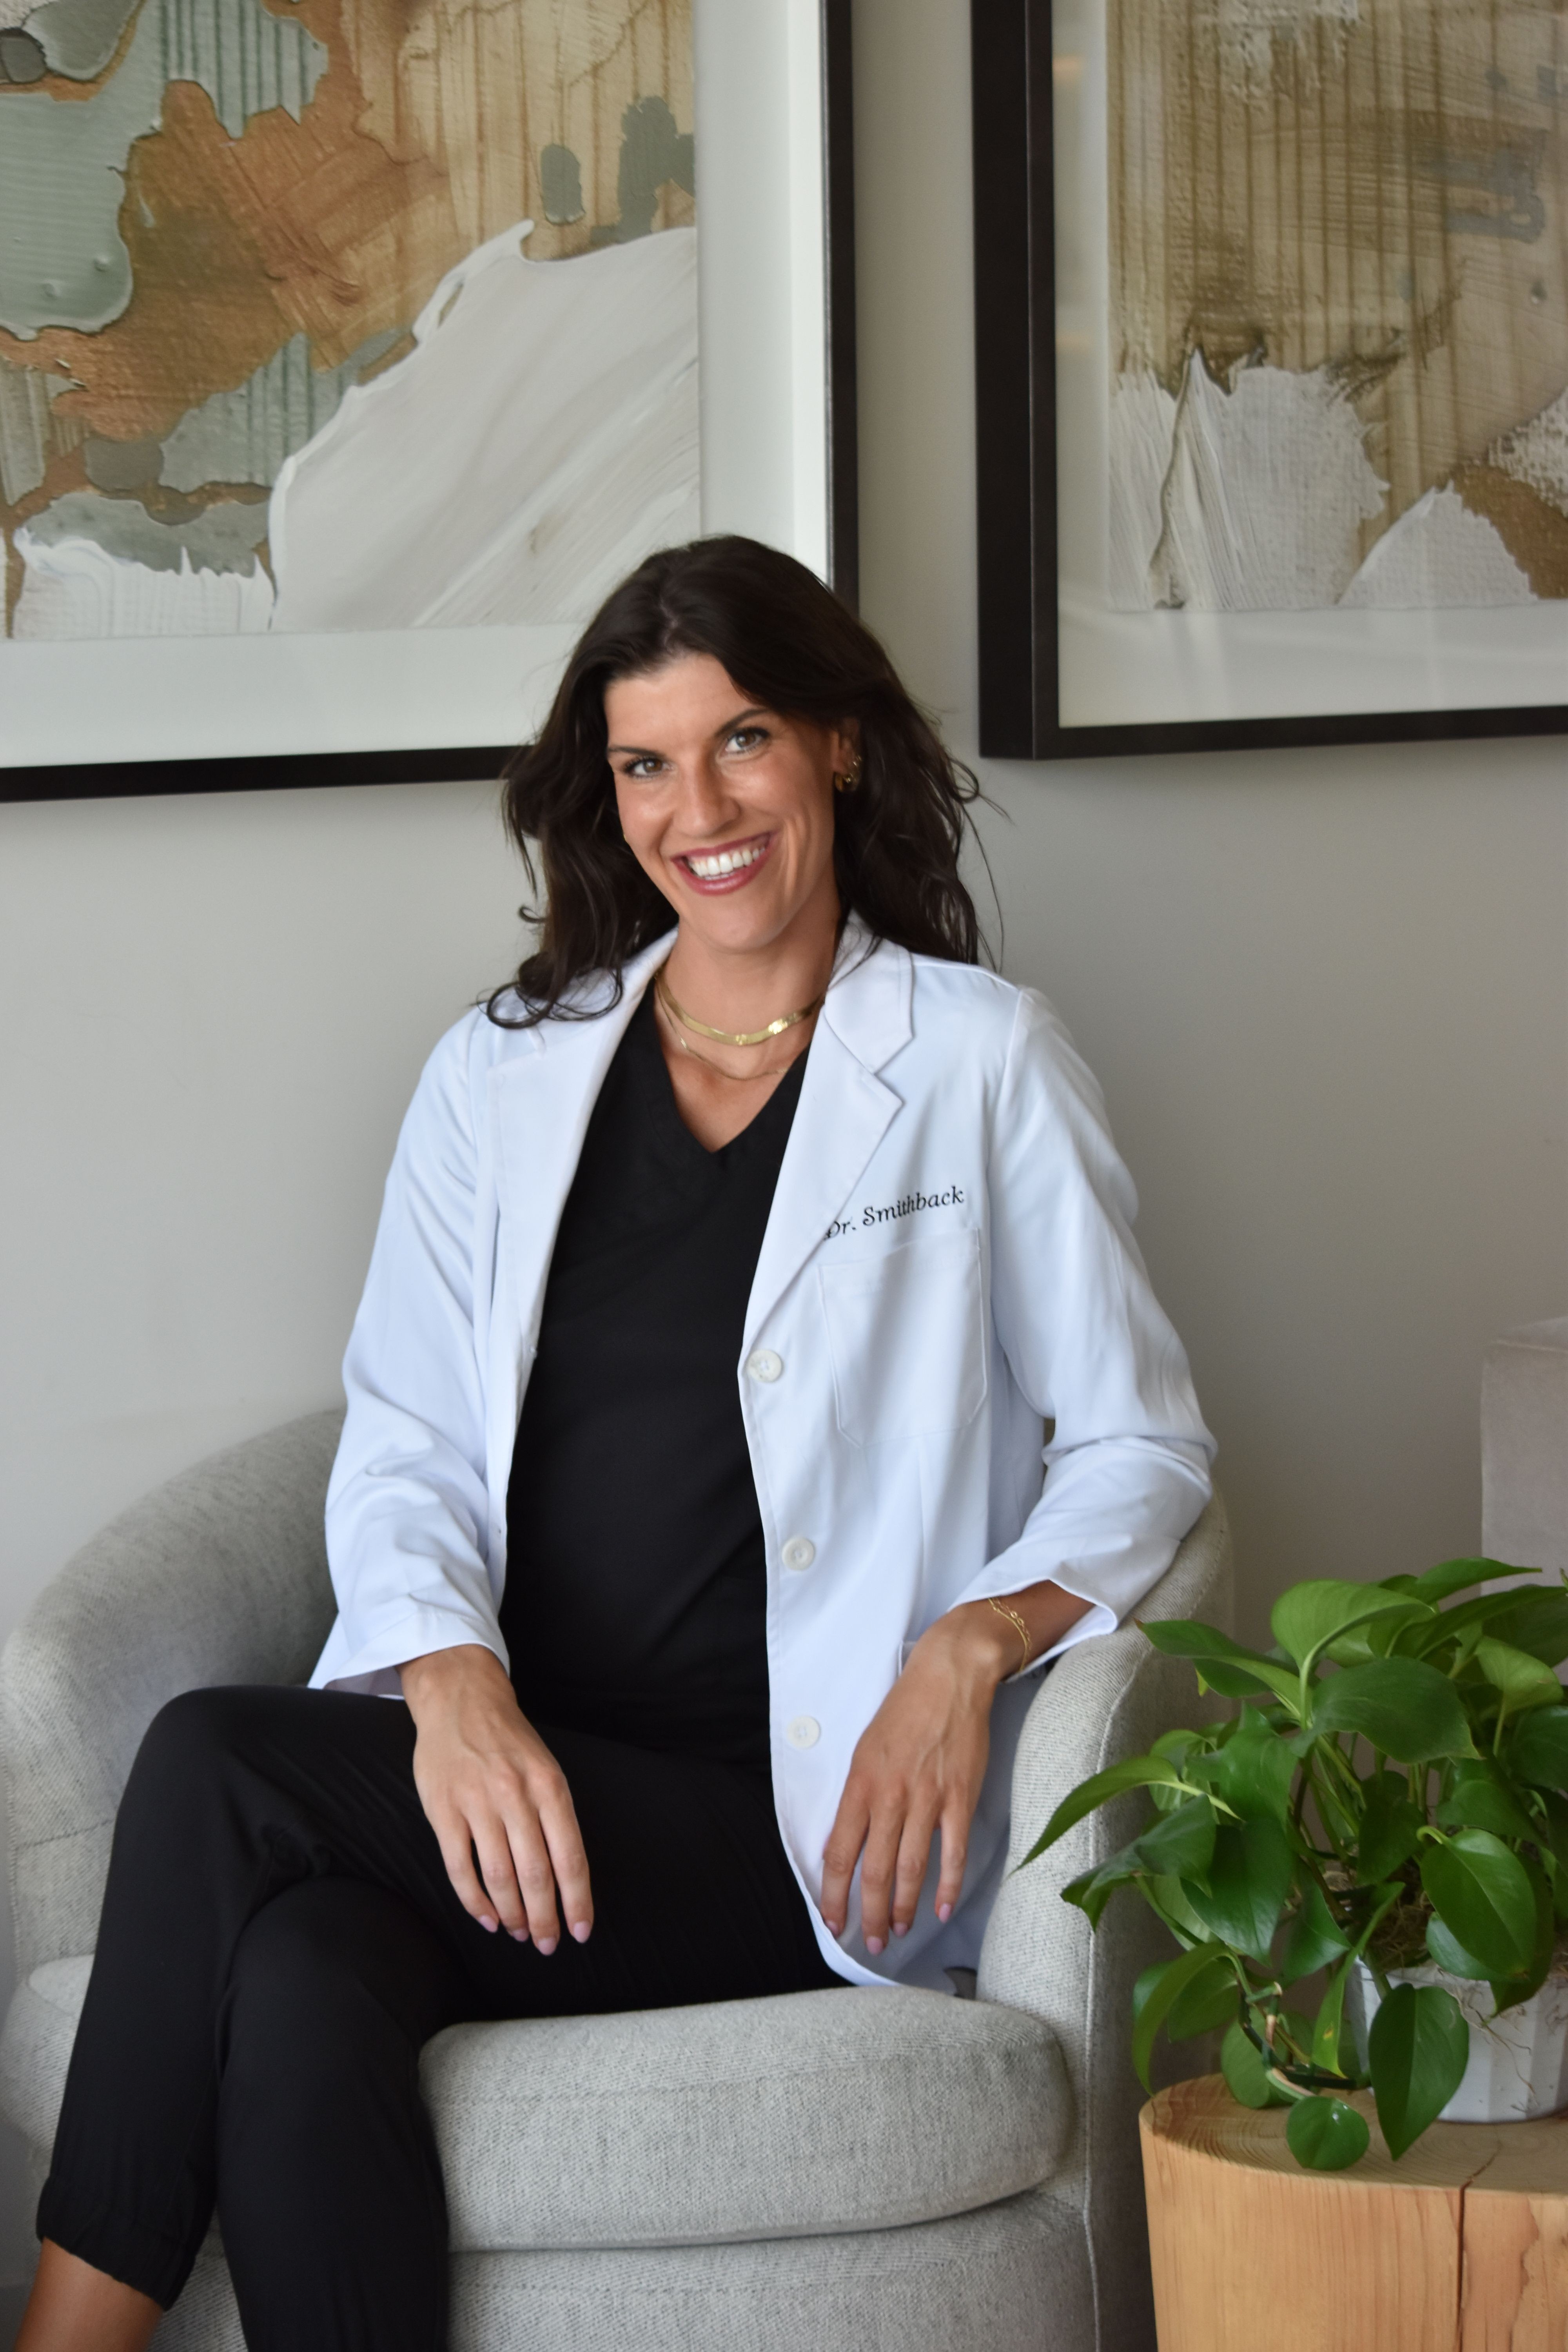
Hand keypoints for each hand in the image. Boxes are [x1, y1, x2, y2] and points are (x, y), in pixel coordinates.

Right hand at [399, 1644, 591, 1951]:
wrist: (461, 1701)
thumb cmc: (509, 1742)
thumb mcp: (546, 1768)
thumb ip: (556, 1816)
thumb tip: (567, 1876)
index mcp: (549, 1786)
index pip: (570, 1856)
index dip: (577, 1900)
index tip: (581, 1932)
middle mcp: (516, 1795)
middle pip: (535, 1874)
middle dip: (545, 1917)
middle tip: (548, 1943)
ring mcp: (476, 1803)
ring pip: (499, 1876)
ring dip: (512, 1914)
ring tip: (521, 1932)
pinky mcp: (443, 1811)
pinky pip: (460, 1868)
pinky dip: (475, 1901)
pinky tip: (487, 1918)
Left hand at [819, 1580, 1092, 1952]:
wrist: (949, 1676)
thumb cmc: (904, 1711)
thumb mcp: (866, 1750)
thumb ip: (859, 1796)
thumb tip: (851, 1841)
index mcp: (860, 1784)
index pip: (839, 1852)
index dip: (834, 1893)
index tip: (834, 1921)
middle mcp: (890, 1796)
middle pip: (875, 1870)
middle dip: (871, 1913)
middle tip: (871, 1941)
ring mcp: (928, 1798)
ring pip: (911, 1868)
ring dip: (903, 1906)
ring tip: (899, 1930)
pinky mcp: (960, 1796)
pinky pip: (951, 1851)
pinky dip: (946, 1885)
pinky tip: (940, 1908)